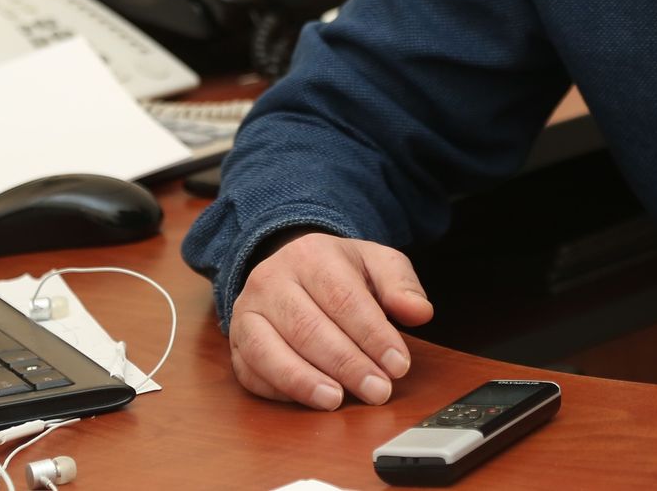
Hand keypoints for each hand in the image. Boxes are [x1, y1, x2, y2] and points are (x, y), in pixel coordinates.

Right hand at [229, 230, 434, 409]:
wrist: (292, 265)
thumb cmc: (339, 271)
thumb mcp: (376, 263)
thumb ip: (401, 285)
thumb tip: (420, 312)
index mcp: (311, 255)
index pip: (344, 299)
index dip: (373, 336)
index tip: (398, 365)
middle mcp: (272, 280)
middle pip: (308, 328)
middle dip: (347, 365)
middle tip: (378, 391)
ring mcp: (248, 312)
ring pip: (270, 351)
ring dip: (305, 382)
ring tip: (338, 401)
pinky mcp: (237, 342)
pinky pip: (251, 371)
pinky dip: (280, 390)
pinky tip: (310, 399)